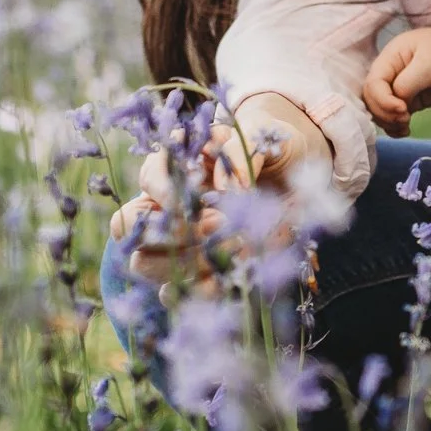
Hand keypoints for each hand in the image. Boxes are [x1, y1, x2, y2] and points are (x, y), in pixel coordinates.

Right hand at [107, 95, 332, 284]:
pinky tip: (225, 283)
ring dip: (183, 264)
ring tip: (231, 251)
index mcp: (178, 164)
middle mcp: (166, 203)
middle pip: (129, 225)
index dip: (165, 193)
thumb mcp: (264, 137)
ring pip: (144, 263)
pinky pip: (174, 292)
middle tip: (216, 230)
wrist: (301, 177)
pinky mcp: (194, 271)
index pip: (149, 177)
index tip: (196, 204)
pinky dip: (195, 292)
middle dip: (168, 234)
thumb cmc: (275, 148)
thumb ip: (238, 153)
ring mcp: (176, 240)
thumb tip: (224, 189)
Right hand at [362, 26, 430, 134]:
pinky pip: (395, 116)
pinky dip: (395, 127)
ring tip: (405, 127)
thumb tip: (396, 102)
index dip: (382, 100)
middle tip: (405, 119)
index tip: (403, 109)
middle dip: (384, 113)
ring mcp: (401, 87)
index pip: (373, 83)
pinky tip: (405, 131)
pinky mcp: (412, 100)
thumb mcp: (428, 65)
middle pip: (372, 98)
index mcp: (391, 57)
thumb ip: (407, 84)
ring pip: (381, 109)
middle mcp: (391, 71)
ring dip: (388, 122)